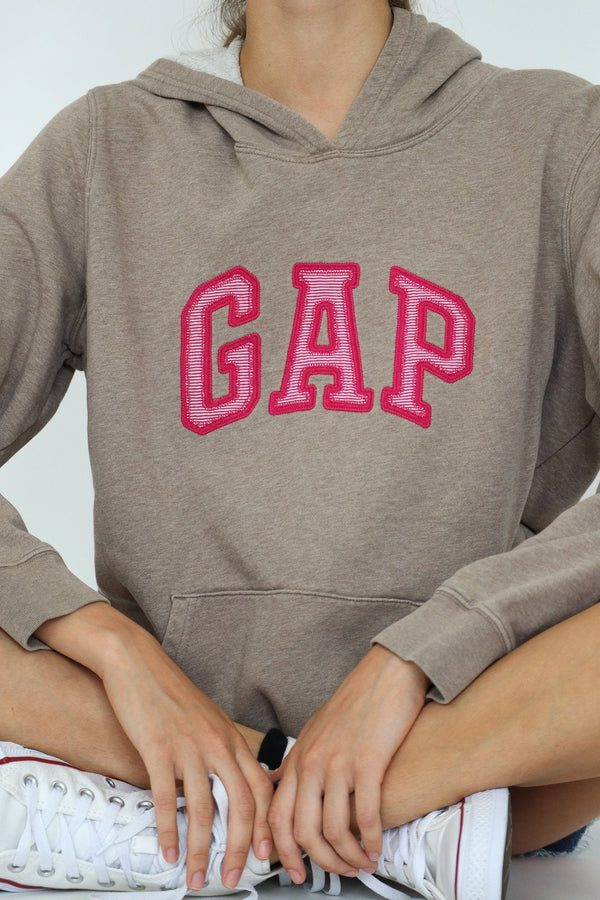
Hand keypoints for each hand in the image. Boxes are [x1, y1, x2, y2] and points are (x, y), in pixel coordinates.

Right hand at [37, 603, 272, 891]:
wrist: (138, 662)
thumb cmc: (171, 691)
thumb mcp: (209, 718)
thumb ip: (222, 749)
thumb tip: (232, 783)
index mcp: (231, 737)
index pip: (261, 788)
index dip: (266, 825)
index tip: (264, 854)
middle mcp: (217, 743)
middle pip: (241, 805)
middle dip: (239, 849)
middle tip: (233, 877)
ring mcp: (189, 747)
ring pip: (203, 810)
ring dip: (201, 851)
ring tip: (197, 876)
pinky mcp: (158, 749)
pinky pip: (166, 799)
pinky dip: (168, 831)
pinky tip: (168, 851)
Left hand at [267, 645, 428, 880]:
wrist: (386, 674)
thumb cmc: (355, 702)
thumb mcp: (315, 730)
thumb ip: (298, 761)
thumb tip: (278, 783)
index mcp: (298, 757)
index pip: (276, 815)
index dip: (282, 851)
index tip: (294, 871)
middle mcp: (312, 762)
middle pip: (301, 830)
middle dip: (319, 862)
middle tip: (337, 873)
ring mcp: (338, 762)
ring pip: (333, 829)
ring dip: (348, 857)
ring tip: (362, 863)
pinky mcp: (368, 762)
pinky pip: (365, 816)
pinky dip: (371, 840)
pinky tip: (377, 847)